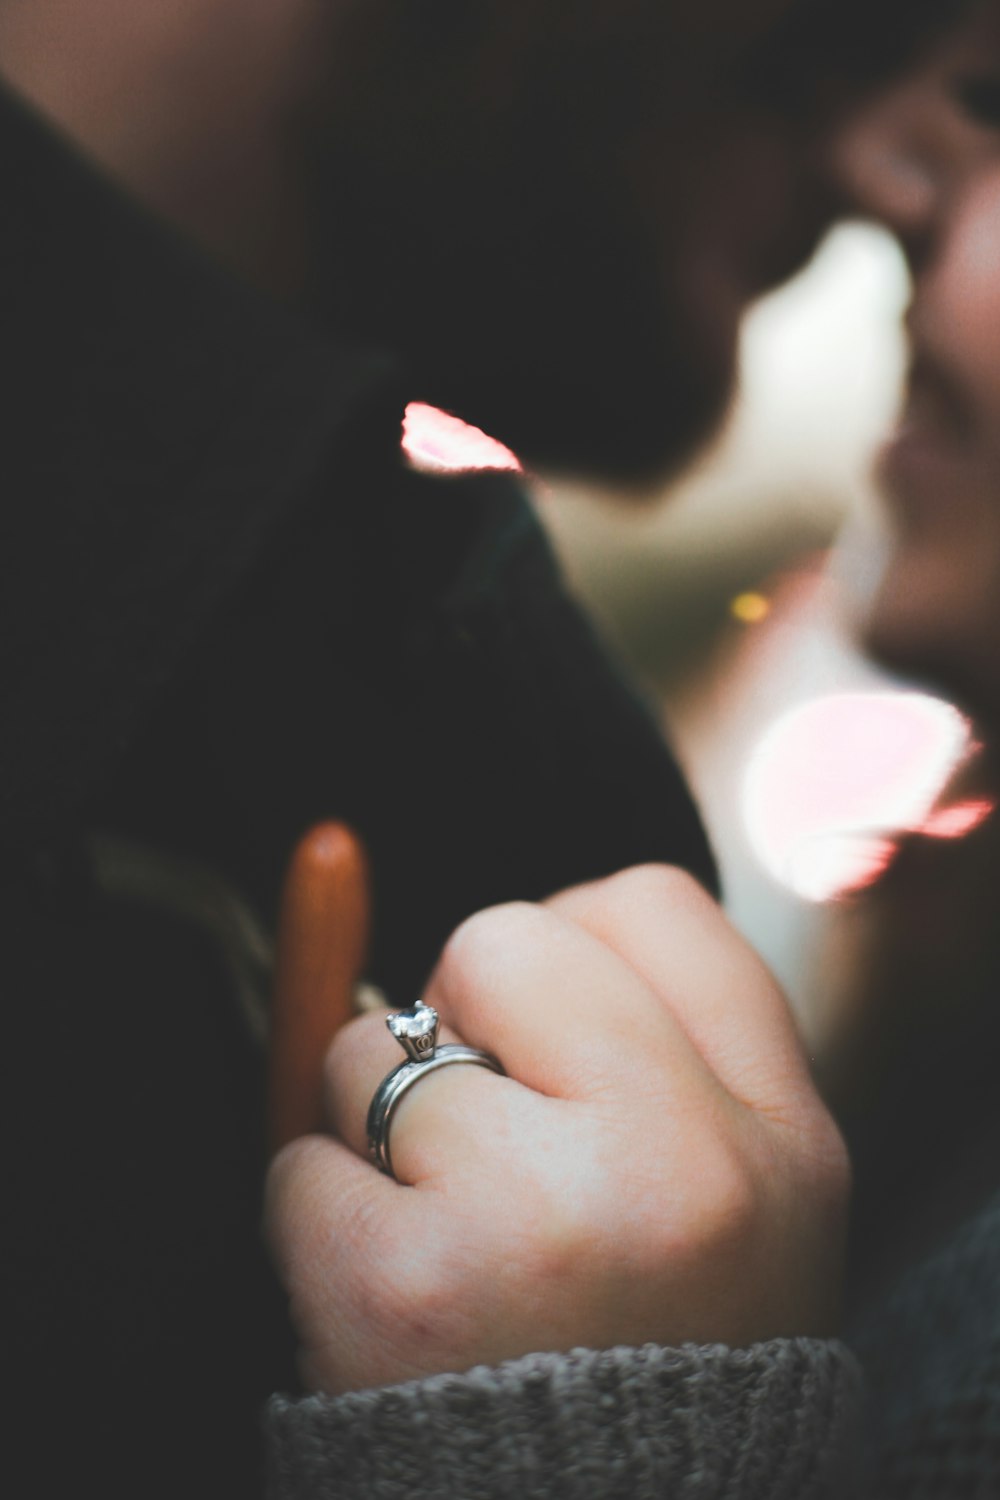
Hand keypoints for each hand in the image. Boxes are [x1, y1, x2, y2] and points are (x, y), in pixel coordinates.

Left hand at [265, 866, 848, 1395]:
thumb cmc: (660, 1352)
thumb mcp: (741, 1199)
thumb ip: (654, 1043)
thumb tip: (471, 936)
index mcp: (779, 1133)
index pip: (653, 906)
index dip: (573, 944)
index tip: (551, 1026)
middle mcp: (677, 1160)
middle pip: (503, 940)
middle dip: (460, 1013)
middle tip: (487, 1122)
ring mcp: (539, 1218)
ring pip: (373, 1048)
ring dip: (376, 1125)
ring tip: (449, 1226)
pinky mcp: (406, 1290)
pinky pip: (299, 1165)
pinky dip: (320, 1216)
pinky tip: (393, 1288)